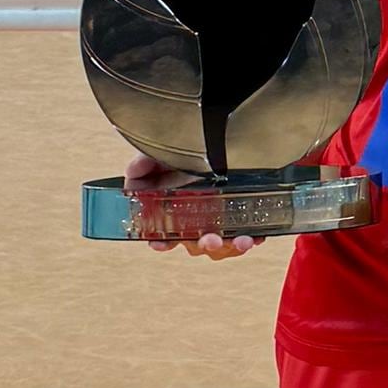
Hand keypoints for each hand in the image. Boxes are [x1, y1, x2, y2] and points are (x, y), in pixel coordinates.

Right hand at [122, 150, 260, 263]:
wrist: (231, 141)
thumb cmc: (195, 154)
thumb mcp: (167, 155)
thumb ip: (146, 163)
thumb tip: (131, 173)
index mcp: (177, 209)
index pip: (165, 234)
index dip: (161, 241)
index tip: (160, 243)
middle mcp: (198, 219)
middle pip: (196, 243)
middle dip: (204, 244)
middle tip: (209, 239)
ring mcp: (220, 222)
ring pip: (222, 246)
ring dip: (230, 246)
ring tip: (240, 240)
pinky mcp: (243, 220)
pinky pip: (246, 236)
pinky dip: (252, 238)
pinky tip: (256, 235)